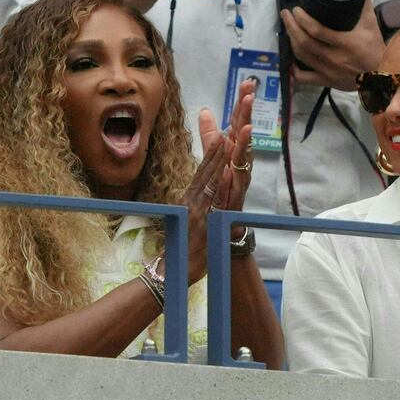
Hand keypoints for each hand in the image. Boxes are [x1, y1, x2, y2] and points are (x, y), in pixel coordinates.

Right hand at [180, 132, 227, 283]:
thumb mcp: (187, 222)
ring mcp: (197, 210)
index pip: (203, 171)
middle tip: (227, 126)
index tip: (221, 134)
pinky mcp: (202, 222)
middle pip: (207, 170)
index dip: (213, 153)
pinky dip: (220, 184)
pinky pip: (213, 201)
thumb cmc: (180, 249)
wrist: (171, 272)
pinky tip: (227, 171)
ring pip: (211, 179)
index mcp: (190, 199)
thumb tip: (195, 195)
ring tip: (228, 138)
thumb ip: (193, 206)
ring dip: (220, 158)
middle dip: (218, 148)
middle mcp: (192, 200)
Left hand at [199, 79, 254, 240]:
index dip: (242, 104)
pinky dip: (234, 174)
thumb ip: (209, 136)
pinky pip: (235, 183)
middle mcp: (238, 164)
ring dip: (245, 141)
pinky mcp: (234, 198)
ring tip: (247, 124)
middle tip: (250, 92)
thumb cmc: (221, 193)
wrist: (220, 228)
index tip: (247, 83)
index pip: (237, 124)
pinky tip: (234, 163)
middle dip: (246, 114)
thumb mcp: (212, 159)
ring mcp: (238, 180)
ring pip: (243, 157)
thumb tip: (207, 111)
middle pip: (243, 135)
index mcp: (232, 153)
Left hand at [280, 0, 384, 89]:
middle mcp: (334, 58)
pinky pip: (305, 78)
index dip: (302, 19)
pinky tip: (290, 60)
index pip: (317, 30)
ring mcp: (328, 71)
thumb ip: (365, 6)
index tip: (296, 10)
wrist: (381, 77)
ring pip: (302, 56)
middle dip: (291, 26)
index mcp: (345, 43)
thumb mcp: (371, 27)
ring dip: (291, 41)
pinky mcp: (326, 81)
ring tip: (287, 29)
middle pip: (304, 42)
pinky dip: (294, 70)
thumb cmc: (375, 51)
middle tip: (286, 15)